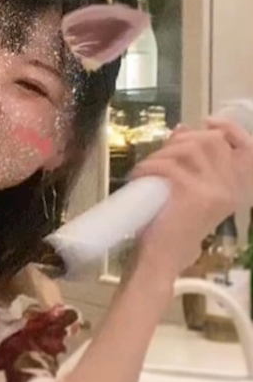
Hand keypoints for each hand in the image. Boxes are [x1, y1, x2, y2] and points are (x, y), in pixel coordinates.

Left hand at [130, 118, 252, 276]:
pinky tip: (139, 176)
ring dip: (161, 155)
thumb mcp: (189, 191)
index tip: (206, 122)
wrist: (162, 259)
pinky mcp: (192, 193)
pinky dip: (148, 167)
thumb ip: (192, 164)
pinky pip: (168, 166)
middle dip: (180, 141)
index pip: (246, 147)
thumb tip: (183, 129)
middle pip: (210, 140)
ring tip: (147, 170)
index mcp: (234, 188)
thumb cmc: (172, 227)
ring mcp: (214, 190)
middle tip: (160, 156)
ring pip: (188, 149)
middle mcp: (230, 188)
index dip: (228, 128)